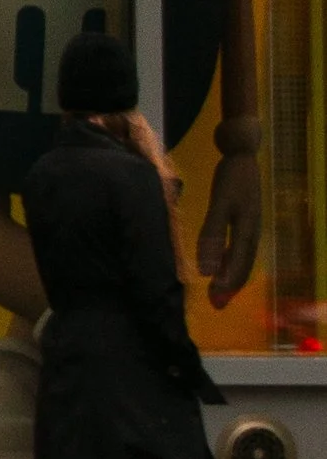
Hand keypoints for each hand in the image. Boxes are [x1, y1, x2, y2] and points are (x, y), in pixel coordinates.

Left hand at [197, 145, 261, 308]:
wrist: (242, 153)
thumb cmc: (231, 178)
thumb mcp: (220, 205)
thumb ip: (213, 235)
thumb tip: (206, 269)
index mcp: (248, 232)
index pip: (237, 265)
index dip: (227, 284)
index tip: (216, 301)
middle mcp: (252, 232)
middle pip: (242, 265)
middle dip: (230, 285)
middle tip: (216, 304)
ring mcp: (250, 225)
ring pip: (241, 257)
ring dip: (230, 274)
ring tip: (218, 291)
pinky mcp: (243, 218)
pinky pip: (238, 247)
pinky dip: (229, 259)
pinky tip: (219, 264)